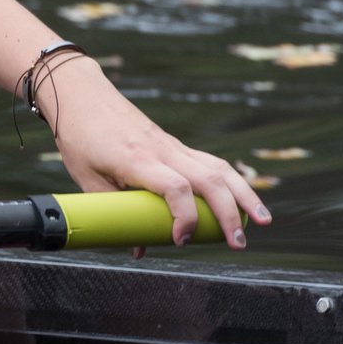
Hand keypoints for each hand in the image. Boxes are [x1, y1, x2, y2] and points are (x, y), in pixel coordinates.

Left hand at [47, 58, 271, 249]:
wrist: (81, 94)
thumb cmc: (79, 136)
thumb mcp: (86, 179)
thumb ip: (113, 214)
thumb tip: (138, 249)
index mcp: (137, 159)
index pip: (175, 187)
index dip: (184, 217)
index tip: (179, 240)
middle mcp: (162, 150)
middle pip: (209, 179)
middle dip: (230, 214)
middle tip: (238, 244)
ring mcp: (172, 145)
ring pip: (219, 168)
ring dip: (245, 194)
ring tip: (263, 220)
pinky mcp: (176, 144)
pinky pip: (212, 161)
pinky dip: (233, 180)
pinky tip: (246, 197)